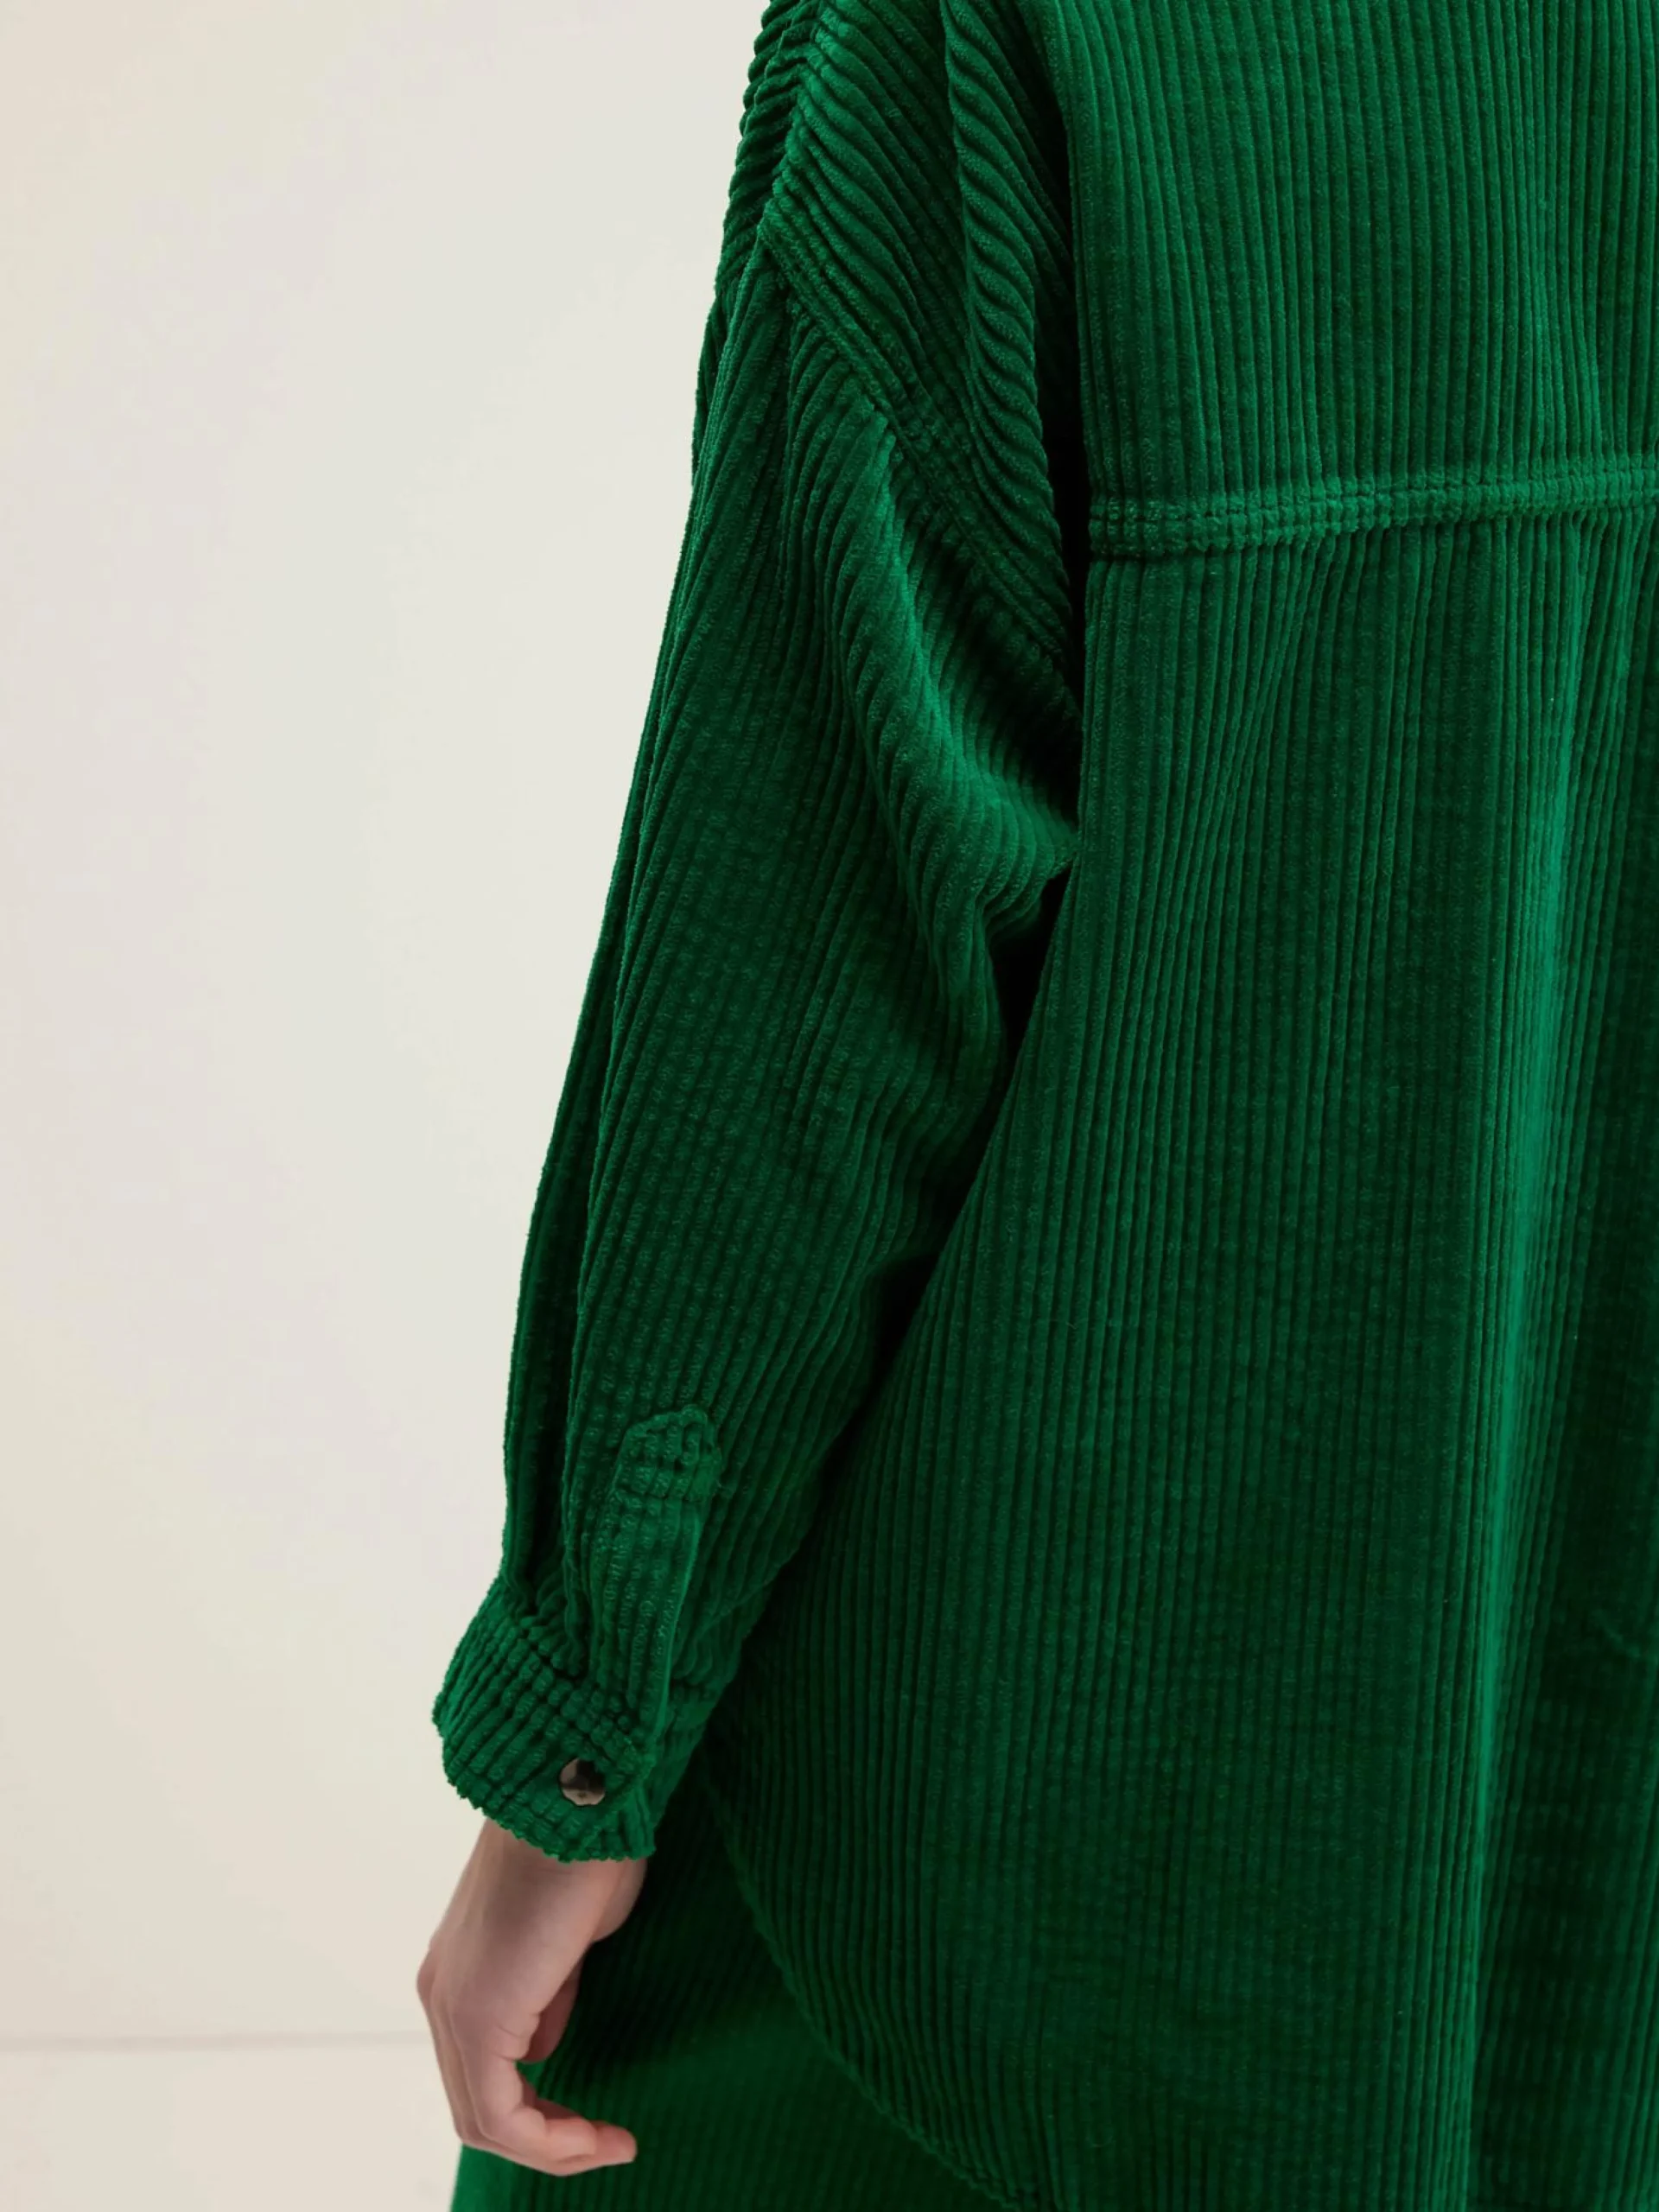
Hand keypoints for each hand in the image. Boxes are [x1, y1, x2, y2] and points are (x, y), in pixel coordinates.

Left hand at [418, 1816, 647, 2174]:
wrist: (575, 1798)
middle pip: (479, 2104)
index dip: (543, 2108)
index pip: (487, 2069)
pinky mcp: (478, 2018)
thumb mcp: (572, 1935)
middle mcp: (443, 1993)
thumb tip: (546, 2040)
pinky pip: (501, 2115)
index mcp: (462, 1970)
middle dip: (548, 2139)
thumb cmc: (587, 1847)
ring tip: (609, 2146)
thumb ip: (552, 1990)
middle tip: (609, 2142)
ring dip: (553, 2148)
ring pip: (485, 2119)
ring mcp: (453, 2006)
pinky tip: (597, 2138)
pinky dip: (550, 2142)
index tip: (602, 2118)